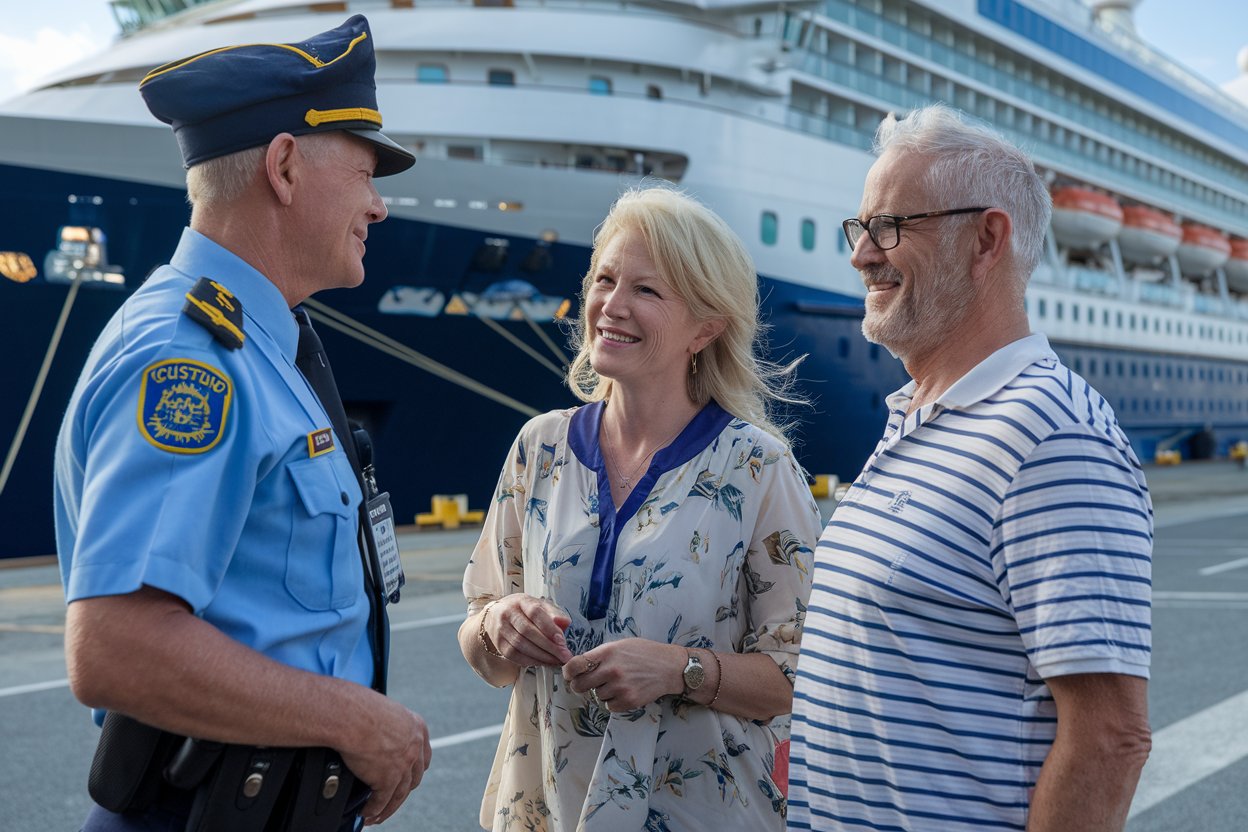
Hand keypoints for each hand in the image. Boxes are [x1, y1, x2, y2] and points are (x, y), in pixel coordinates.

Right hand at [338, 695, 432, 825]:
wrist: (350, 715)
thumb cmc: (358, 707)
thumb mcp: (383, 711)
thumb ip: (386, 725)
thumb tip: (372, 731)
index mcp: (416, 727)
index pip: (424, 755)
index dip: (415, 769)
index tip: (409, 777)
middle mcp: (415, 747)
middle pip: (413, 777)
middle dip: (403, 790)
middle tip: (391, 799)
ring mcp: (404, 764)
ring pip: (399, 794)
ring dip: (388, 808)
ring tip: (376, 815)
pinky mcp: (388, 778)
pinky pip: (382, 800)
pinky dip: (374, 809)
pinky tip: (367, 812)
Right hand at [485, 594, 572, 666]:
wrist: (496, 616)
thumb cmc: (524, 611)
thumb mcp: (539, 605)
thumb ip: (553, 613)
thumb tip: (565, 622)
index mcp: (521, 601)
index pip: (535, 613)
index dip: (549, 628)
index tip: (562, 641)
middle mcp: (508, 614)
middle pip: (528, 631)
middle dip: (549, 646)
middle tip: (564, 656)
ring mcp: (501, 630)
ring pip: (521, 645)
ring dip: (542, 656)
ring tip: (557, 661)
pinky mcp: (499, 644)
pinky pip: (515, 656)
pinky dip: (531, 661)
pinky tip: (544, 662)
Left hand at [562, 638, 684, 711]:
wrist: (670, 667)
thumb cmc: (644, 653)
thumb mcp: (620, 646)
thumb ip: (600, 655)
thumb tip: (577, 666)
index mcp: (607, 653)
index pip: (575, 665)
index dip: (568, 672)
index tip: (569, 674)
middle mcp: (611, 670)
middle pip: (579, 685)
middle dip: (580, 685)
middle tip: (587, 683)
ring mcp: (620, 687)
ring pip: (596, 696)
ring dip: (602, 692)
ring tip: (618, 682)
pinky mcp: (629, 701)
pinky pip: (609, 706)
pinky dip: (614, 701)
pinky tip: (625, 691)